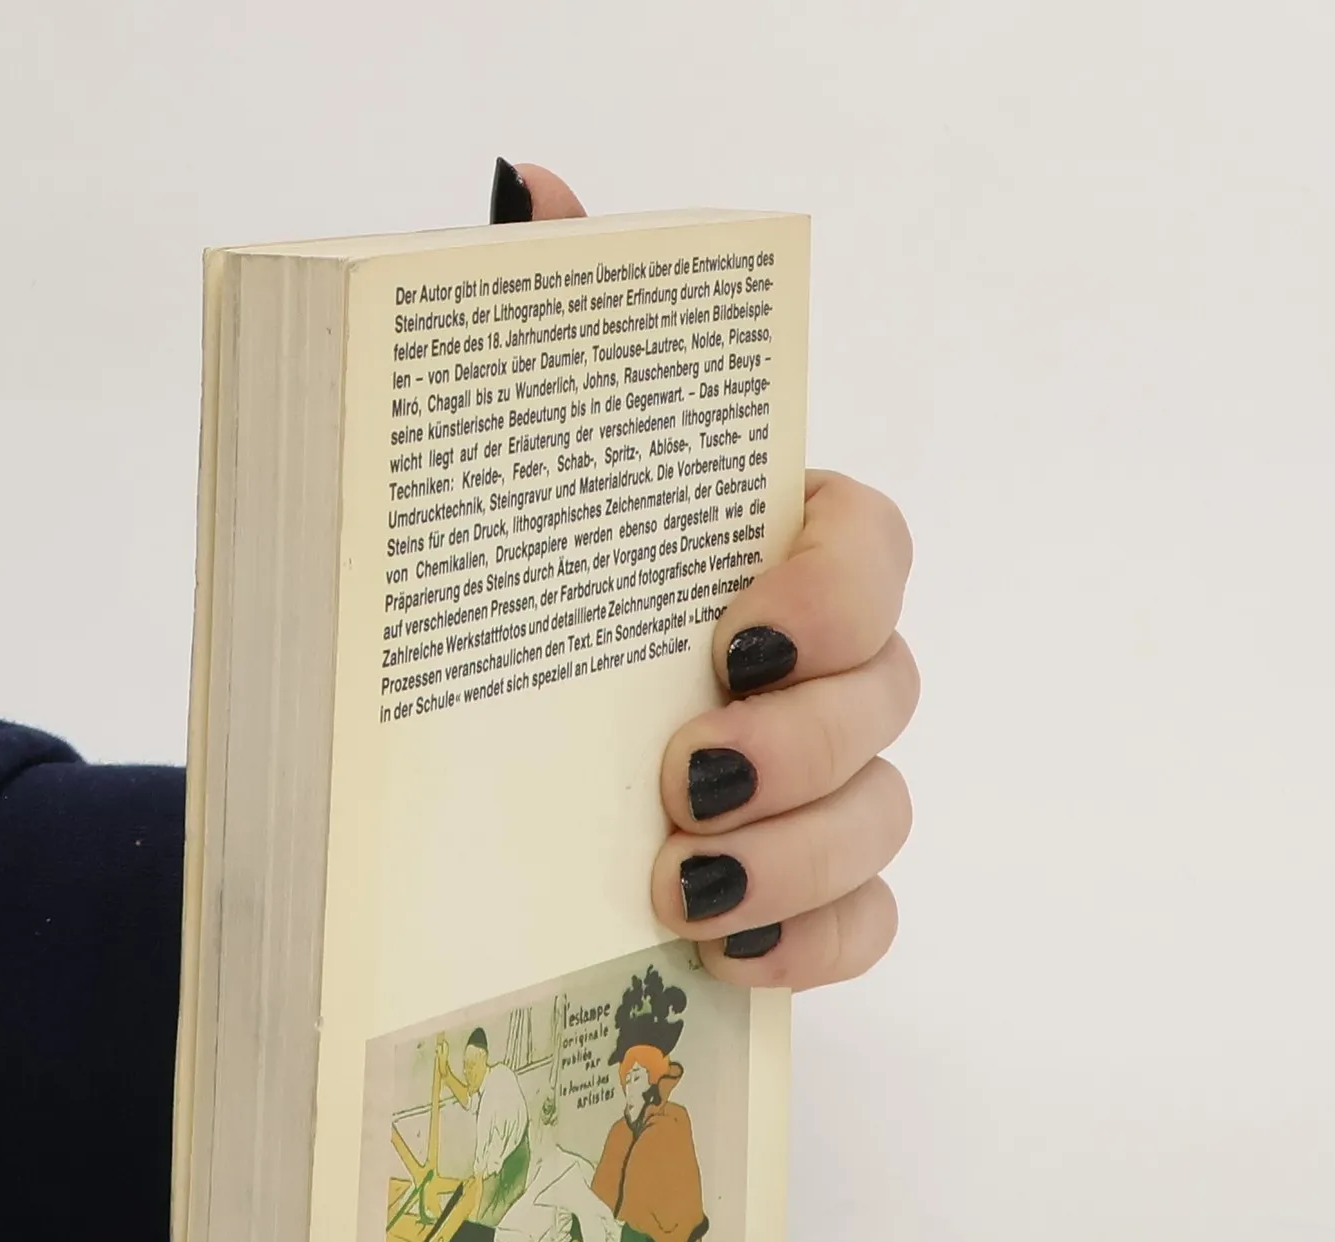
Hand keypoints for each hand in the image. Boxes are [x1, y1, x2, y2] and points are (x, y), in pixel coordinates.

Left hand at [500, 162, 918, 991]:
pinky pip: (864, 925)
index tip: (734, 640)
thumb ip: (545, 331)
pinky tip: (727, 957)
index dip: (830, 593)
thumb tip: (529, 191)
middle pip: (891, 692)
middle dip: (802, 747)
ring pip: (885, 816)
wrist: (444, 781)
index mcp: (763, 557)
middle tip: (684, 779)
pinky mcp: (801, 895)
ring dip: (796, 858)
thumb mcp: (504, 475)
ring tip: (679, 890)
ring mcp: (821, 786)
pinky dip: (814, 946)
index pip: (869, 545)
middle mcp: (816, 668)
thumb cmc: (508, 613)